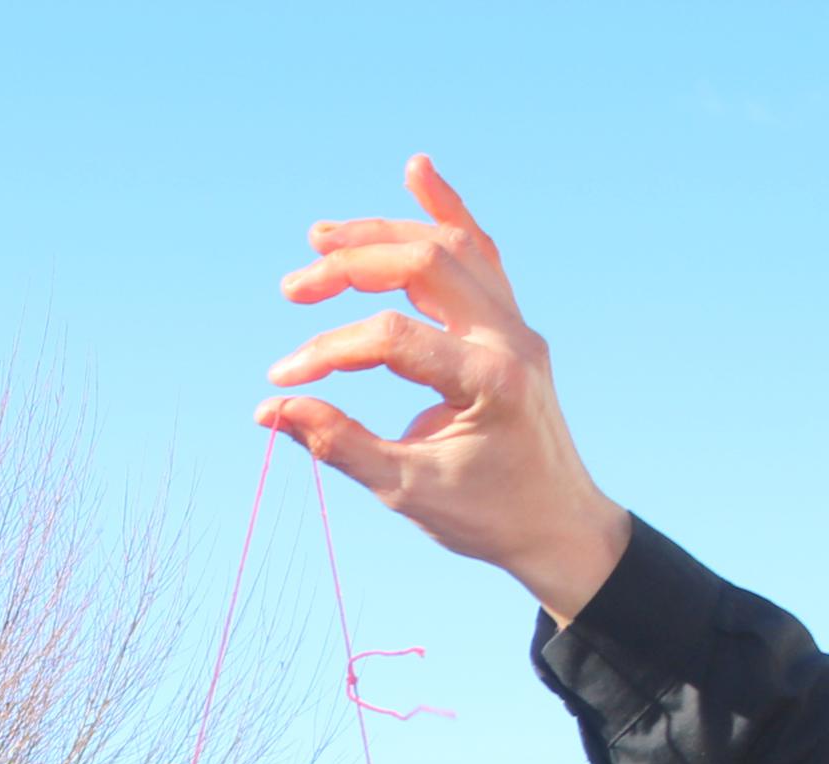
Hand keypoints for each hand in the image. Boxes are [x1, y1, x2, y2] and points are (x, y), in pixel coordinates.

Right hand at [257, 155, 635, 623]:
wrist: (559, 525)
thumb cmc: (487, 516)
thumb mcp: (405, 490)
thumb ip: (337, 443)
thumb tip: (269, 409)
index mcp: (490, 379)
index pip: (392, 338)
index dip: (328, 353)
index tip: (284, 381)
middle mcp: (510, 337)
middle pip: (424, 265)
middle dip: (351, 267)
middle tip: (294, 288)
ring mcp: (516, 325)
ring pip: (451, 247)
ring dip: (384, 234)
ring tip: (323, 235)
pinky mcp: (511, 325)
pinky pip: (480, 254)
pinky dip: (447, 213)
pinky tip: (417, 174)